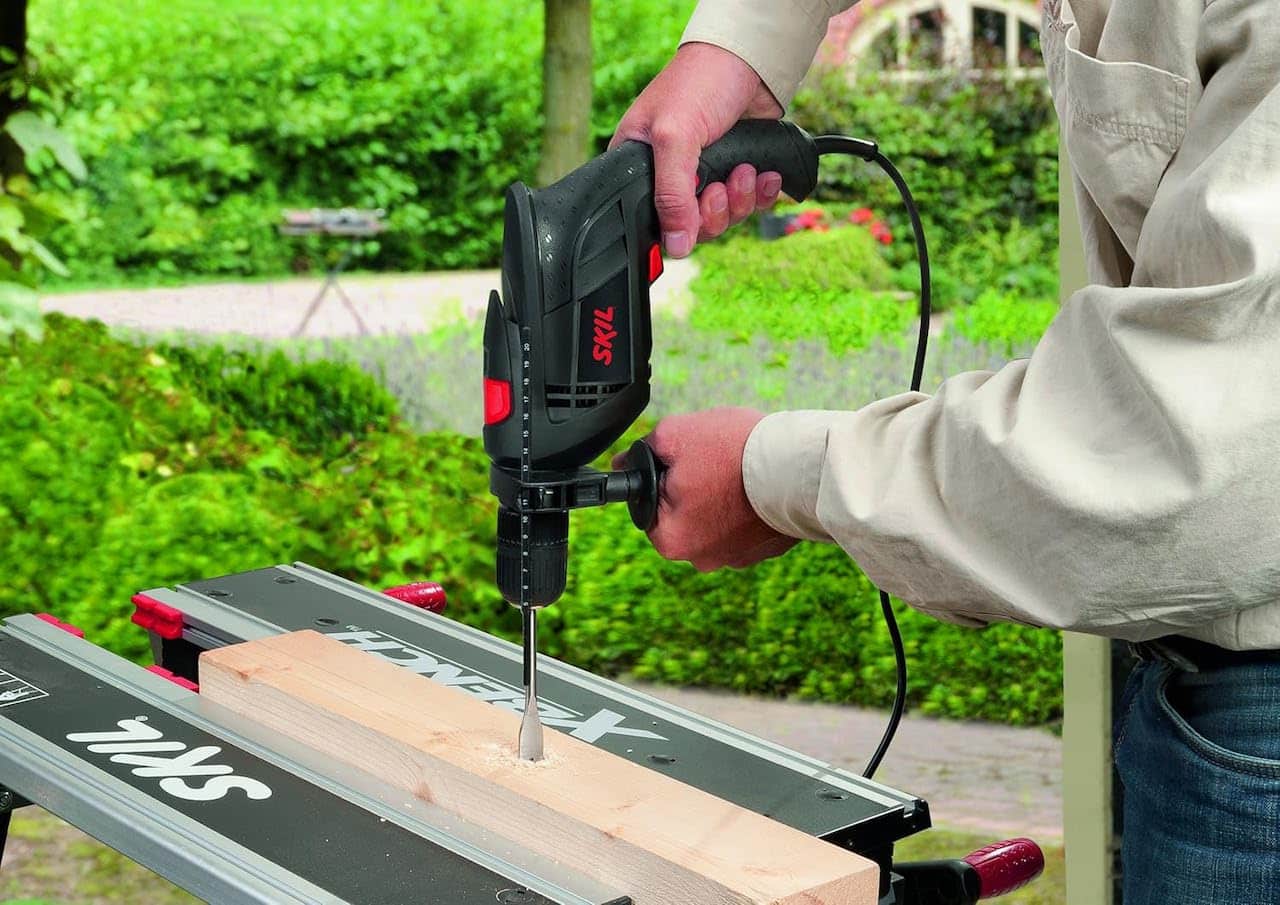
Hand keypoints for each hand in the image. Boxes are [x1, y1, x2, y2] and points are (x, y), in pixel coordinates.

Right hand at [609, 42, 784, 257]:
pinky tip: (765, 174)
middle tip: (721, 187)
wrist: (748, 58)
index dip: (676, 227)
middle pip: (693, 227)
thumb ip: (672, 195)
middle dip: (715, 211)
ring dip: (740, 200)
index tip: (694, 213)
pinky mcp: (736, 172)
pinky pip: (749, 205)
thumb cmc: (699, 82)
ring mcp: (706, 175)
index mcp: (640, 167)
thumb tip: (675, 245)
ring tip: (745, 171)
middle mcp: (672, 175)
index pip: (652, 221)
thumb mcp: (675, 137)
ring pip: (724, 218)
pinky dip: (761, 194)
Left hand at [616, 408, 799, 570]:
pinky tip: (759, 484)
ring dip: (722, 495)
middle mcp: (701, 559)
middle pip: (683, 513)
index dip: (664, 476)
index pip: (650, 505)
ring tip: (740, 470)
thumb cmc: (737, 452)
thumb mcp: (675, 434)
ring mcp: (736, 558)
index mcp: (670, 540)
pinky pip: (745, 523)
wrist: (801, 466)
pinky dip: (749, 504)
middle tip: (714, 461)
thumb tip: (624, 462)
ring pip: (715, 518)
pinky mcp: (765, 550)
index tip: (684, 461)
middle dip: (694, 486)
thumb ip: (644, 449)